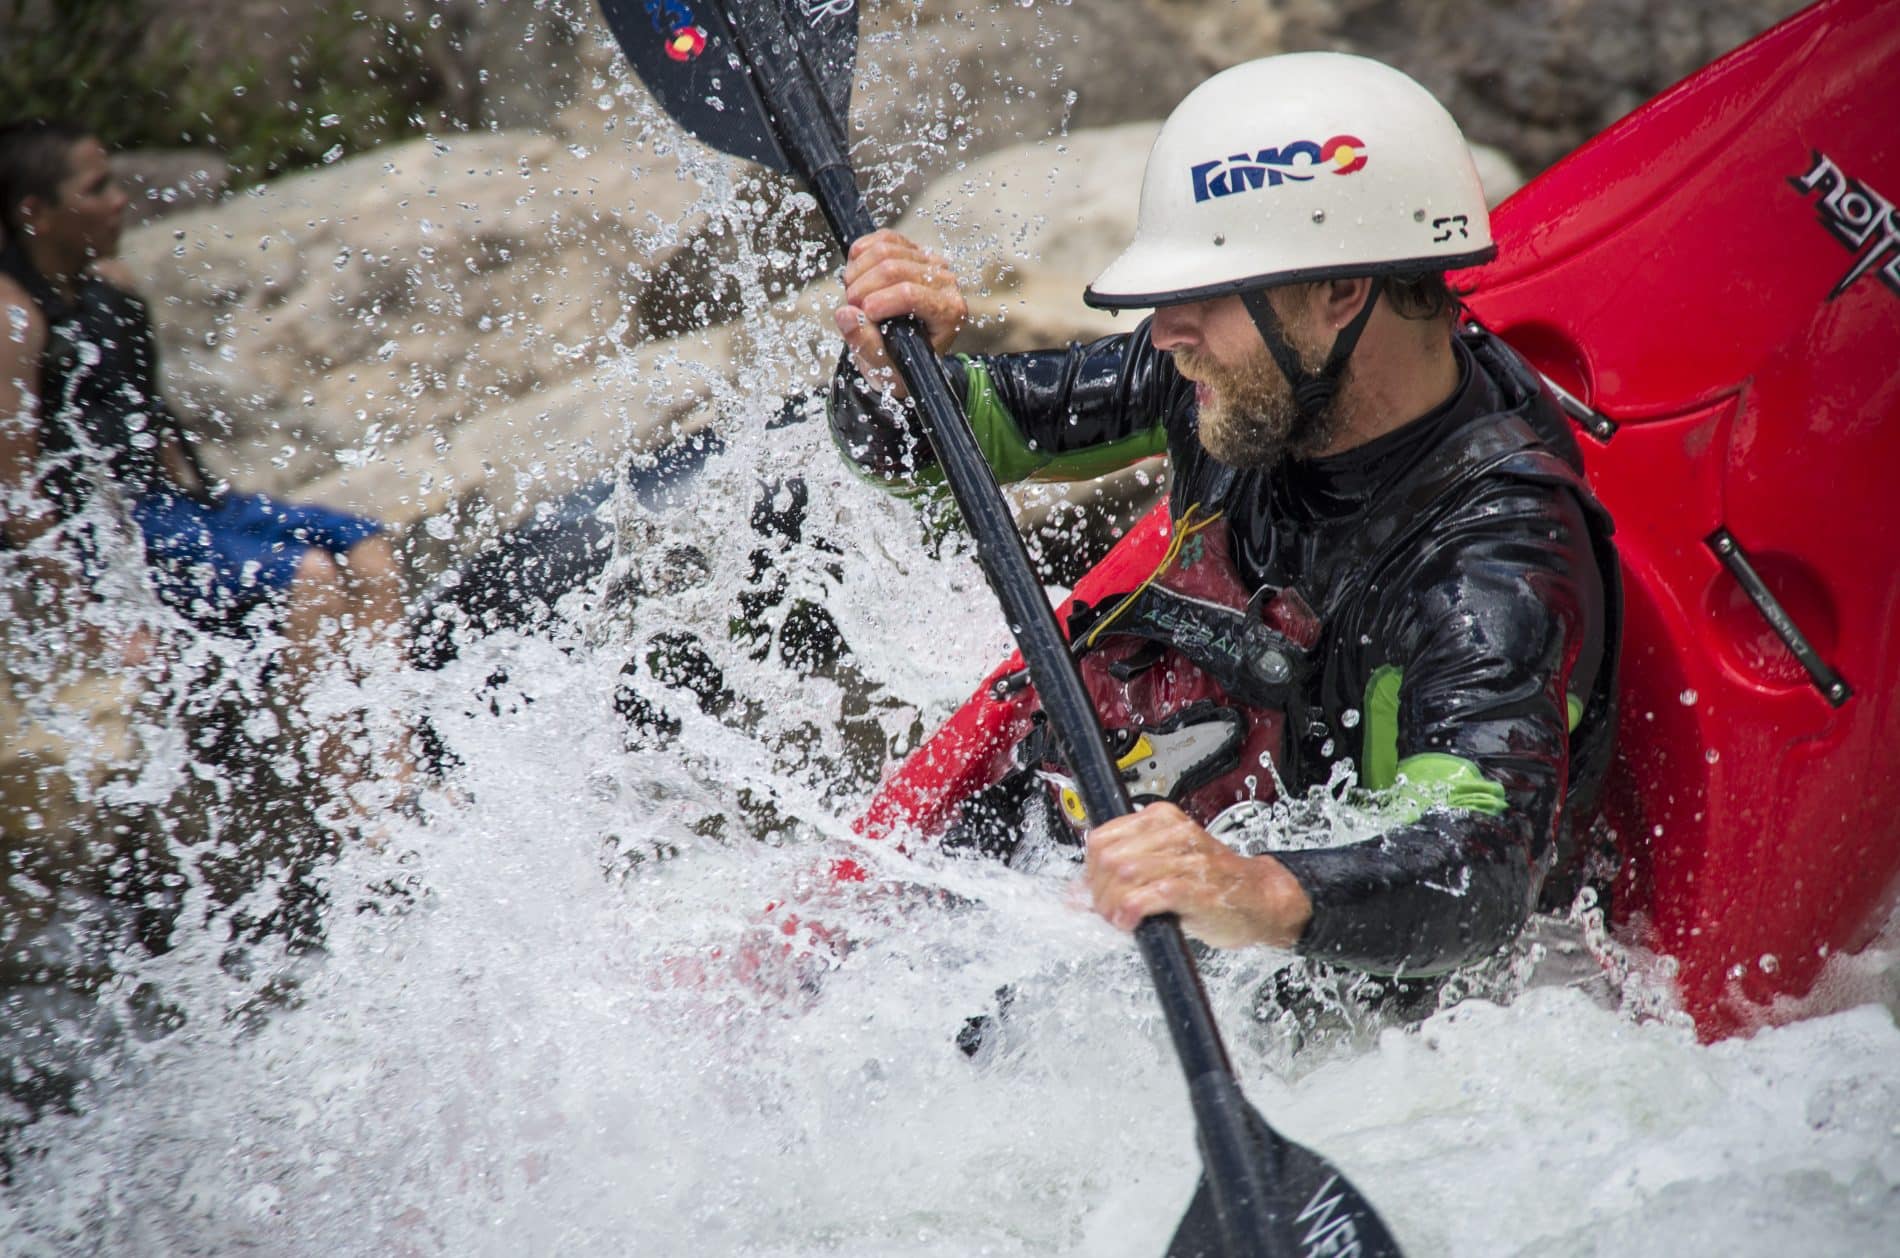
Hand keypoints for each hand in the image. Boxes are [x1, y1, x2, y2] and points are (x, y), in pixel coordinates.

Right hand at [832, 228, 967, 400]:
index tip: (862, 315)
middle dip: (862, 289)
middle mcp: (946, 283)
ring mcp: (930, 262)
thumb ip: (865, 344)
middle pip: (894, 269)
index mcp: (949, 313)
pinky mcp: (913, 249)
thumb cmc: (898, 363)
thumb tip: (845, 314)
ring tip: (854, 297)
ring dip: (857, 273)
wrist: (902, 353)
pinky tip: (856, 276)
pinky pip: (882, 238)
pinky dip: (860, 255)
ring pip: (884, 250)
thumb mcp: (881, 367)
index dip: (878, 302)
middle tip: (852, 309)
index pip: (910, 294)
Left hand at [1084, 802, 1312, 948]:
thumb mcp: (1164, 867)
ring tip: (1119, 920)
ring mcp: (1186, 859)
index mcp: (1161, 819)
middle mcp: (1173, 833)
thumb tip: (1076, 895)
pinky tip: (1131, 923)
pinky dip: (1129, 913)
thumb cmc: (1213, 883)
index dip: (1089, 871)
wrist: (1261, 899)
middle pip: (1108, 857)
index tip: (1094, 893)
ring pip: (1123, 875)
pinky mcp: (1194, 888)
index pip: (1101, 838)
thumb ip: (1122, 874)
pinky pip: (1145, 896)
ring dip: (1111, 905)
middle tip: (1106, 912)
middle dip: (1098, 891)